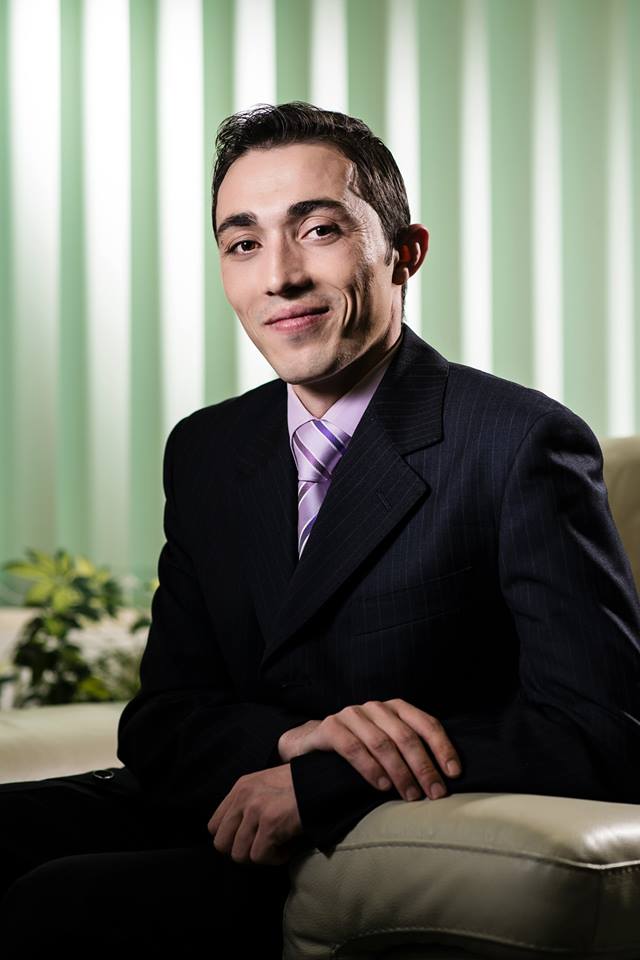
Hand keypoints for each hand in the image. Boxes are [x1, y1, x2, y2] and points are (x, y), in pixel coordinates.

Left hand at [207, 764, 303, 865]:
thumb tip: (239, 834)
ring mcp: (255, 810)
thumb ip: (249, 803)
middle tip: (264, 846)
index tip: (252, 839)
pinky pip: (260, 857)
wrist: (325, 782)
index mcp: (241, 786)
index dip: (232, 838)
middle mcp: (243, 797)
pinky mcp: (269, 825)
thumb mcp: (268, 784)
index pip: (214, 826)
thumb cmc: (302, 786)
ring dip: (261, 855)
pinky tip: (290, 846)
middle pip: (221, 844)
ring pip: (240, 854)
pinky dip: (276, 858)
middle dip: (243, 851)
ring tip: (280, 845)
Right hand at [277, 698, 461, 801]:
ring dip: (400, 772)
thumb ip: (410, 753)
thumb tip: (445, 779)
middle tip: (435, 793)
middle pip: (406, 736)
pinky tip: (381, 786)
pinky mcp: (330, 727)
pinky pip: (353, 747)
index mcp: (396, 708)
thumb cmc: (359, 748)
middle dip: (424, 767)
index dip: (442, 747)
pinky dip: (370, 768)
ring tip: (411, 795)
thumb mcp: (387, 745)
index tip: (454, 773)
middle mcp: (376, 707)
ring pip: (382, 743)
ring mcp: (352, 715)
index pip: (426, 723)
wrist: (313, 743)